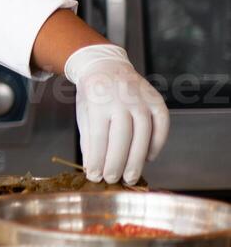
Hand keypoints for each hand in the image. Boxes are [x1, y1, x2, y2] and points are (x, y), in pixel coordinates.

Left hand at [65, 44, 169, 184]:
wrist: (106, 66)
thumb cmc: (92, 94)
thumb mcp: (84, 114)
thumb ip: (88, 140)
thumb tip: (92, 168)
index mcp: (99, 102)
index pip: (99, 137)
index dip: (98, 160)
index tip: (95, 177)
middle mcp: (122, 100)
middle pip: (123, 138)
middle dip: (117, 163)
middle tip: (113, 180)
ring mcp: (142, 99)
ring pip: (144, 134)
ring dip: (137, 159)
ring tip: (130, 177)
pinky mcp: (157, 100)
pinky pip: (162, 124)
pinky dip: (158, 143)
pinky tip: (148, 158)